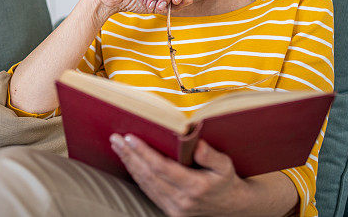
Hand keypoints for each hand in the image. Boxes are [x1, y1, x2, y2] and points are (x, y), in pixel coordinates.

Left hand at [109, 133, 248, 216]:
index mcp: (195, 186)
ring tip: (118, 147)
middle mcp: (181, 200)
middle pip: (148, 175)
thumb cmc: (226, 182)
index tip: (130, 138)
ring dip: (130, 164)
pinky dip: (136, 175)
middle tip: (116, 138)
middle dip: (130, 155)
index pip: (161, 167)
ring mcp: (174, 207)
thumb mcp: (226, 166)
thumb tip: (197, 144)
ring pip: (145, 184)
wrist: (231, 208)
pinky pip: (148, 191)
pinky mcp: (169, 210)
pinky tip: (130, 162)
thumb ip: (211, 156)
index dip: (143, 152)